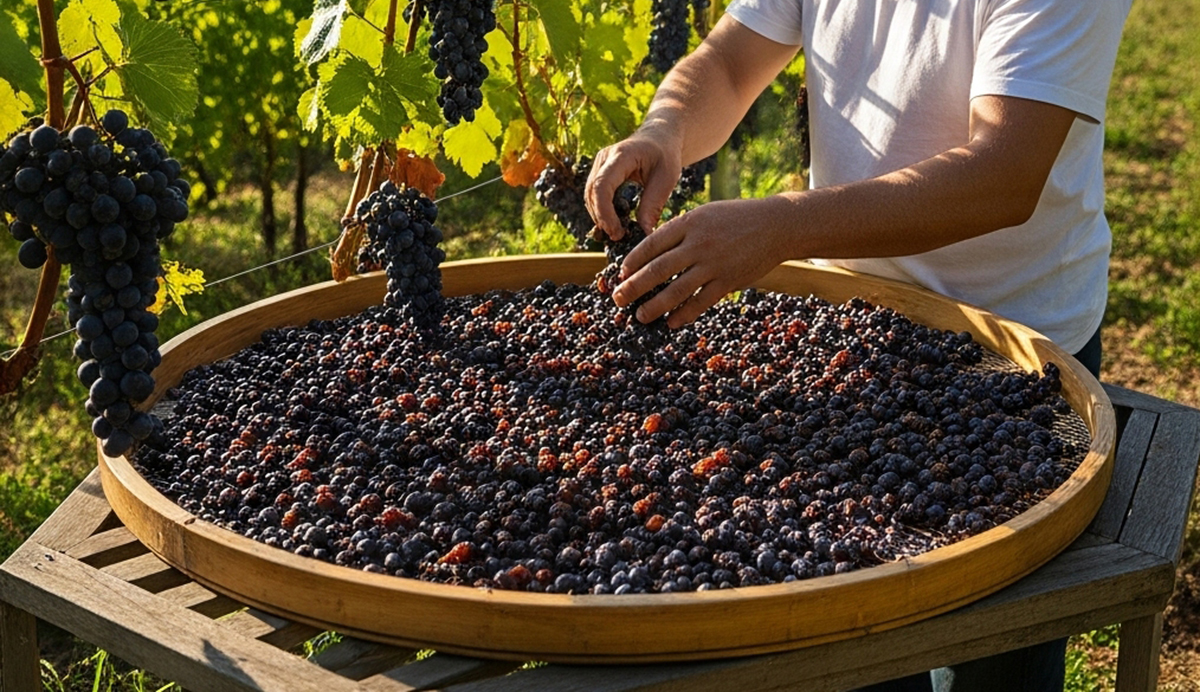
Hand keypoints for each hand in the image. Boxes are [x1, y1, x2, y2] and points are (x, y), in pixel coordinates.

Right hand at [584, 130, 681, 239]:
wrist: (660, 137)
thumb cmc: (665, 155)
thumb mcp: (667, 178)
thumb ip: (653, 204)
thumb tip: (644, 234)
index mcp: (621, 155)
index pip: (602, 185)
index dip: (604, 212)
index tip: (616, 232)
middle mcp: (604, 158)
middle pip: (592, 193)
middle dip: (602, 218)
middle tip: (618, 237)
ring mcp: (599, 164)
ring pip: (589, 196)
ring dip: (600, 217)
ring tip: (618, 233)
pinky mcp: (599, 173)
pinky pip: (594, 195)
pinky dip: (601, 211)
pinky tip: (615, 223)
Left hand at [611, 197, 789, 327]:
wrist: (776, 226)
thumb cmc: (737, 218)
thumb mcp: (705, 214)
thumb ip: (681, 231)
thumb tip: (652, 252)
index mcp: (689, 223)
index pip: (652, 244)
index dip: (633, 261)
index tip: (620, 274)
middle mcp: (698, 244)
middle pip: (658, 269)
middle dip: (634, 286)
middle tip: (618, 299)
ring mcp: (714, 264)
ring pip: (676, 290)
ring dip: (654, 306)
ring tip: (640, 316)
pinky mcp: (728, 281)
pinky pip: (700, 302)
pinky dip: (683, 314)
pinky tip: (671, 322)